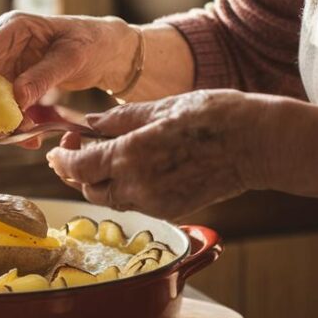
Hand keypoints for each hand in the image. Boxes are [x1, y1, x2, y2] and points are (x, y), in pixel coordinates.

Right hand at [0, 11, 138, 140]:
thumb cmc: (91, 43)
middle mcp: (1, 46)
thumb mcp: (73, 57)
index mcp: (12, 28)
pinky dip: (11, 125)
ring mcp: (5, 65)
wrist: (105, 51)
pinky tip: (32, 137)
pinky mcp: (11, 84)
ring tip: (22, 138)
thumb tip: (16, 99)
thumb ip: (44, 76)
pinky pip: (1, 108)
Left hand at [46, 90, 271, 218]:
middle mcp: (139, 185)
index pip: (79, 167)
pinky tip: (132, 168)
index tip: (58, 149)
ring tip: (105, 156)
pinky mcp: (172, 210)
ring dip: (100, 182)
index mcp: (133, 155)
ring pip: (111, 199)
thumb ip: (120, 119)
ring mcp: (156, 202)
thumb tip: (89, 124)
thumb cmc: (215, 116)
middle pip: (90, 188)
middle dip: (77, 171)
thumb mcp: (162, 107)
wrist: (259, 144)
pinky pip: (134, 203)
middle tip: (79, 148)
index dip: (62, 160)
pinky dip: (124, 189)